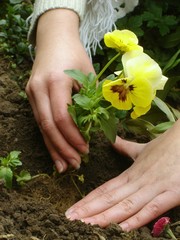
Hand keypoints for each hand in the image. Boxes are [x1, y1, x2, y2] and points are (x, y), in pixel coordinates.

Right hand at [26, 9, 94, 171]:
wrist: (54, 38)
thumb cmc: (74, 54)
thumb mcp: (88, 74)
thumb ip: (90, 100)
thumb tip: (93, 128)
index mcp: (56, 81)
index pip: (62, 117)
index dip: (74, 137)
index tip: (86, 150)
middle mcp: (39, 89)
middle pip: (49, 126)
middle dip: (63, 148)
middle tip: (75, 164)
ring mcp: (32, 93)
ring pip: (42, 127)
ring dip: (54, 148)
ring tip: (64, 165)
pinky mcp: (31, 96)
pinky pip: (40, 122)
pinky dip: (48, 138)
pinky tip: (54, 151)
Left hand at [65, 119, 179, 230]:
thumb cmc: (165, 147)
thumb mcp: (142, 149)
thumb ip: (125, 147)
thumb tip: (112, 141)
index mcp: (130, 173)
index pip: (104, 188)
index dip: (88, 200)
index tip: (72, 209)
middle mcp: (138, 181)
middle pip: (109, 198)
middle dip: (89, 210)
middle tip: (69, 219)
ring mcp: (154, 187)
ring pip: (126, 205)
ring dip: (105, 216)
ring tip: (85, 226)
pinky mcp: (172, 193)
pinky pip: (151, 208)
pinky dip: (137, 219)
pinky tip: (121, 228)